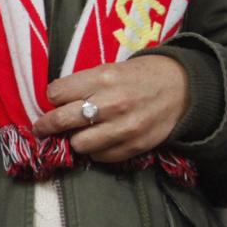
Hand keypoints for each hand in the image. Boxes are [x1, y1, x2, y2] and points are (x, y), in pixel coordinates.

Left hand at [34, 54, 190, 162]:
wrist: (184, 88)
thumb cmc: (144, 75)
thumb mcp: (114, 68)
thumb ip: (88, 84)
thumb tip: (57, 104)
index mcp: (104, 77)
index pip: (56, 93)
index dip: (54, 97)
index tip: (56, 100)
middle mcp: (111, 103)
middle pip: (60, 121)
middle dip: (47, 125)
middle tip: (43, 128)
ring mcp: (123, 127)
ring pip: (78, 144)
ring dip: (76, 140)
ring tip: (81, 134)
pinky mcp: (133, 146)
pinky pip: (100, 158)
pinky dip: (98, 151)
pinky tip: (103, 140)